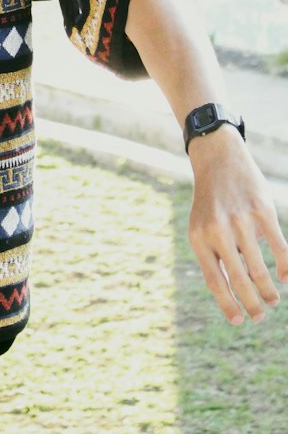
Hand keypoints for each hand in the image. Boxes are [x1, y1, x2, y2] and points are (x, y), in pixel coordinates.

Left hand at [187, 126, 287, 323]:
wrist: (218, 159)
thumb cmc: (210, 202)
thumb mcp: (201, 227)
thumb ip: (214, 256)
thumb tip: (233, 293)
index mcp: (199, 237)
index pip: (215, 281)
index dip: (228, 304)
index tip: (238, 321)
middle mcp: (219, 230)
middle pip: (239, 280)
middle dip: (252, 304)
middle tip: (260, 317)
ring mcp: (241, 220)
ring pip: (260, 268)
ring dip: (268, 290)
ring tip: (272, 300)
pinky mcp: (262, 211)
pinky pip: (278, 248)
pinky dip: (284, 267)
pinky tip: (285, 278)